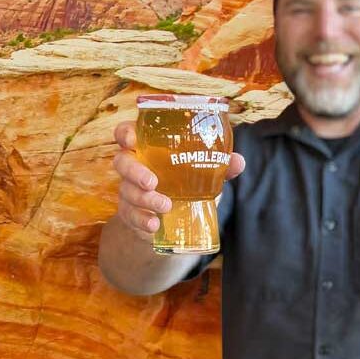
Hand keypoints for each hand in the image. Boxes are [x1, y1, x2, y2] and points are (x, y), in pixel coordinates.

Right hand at [112, 120, 245, 239]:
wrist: (175, 218)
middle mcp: (133, 167)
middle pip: (121, 162)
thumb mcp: (202, 173)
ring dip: (145, 199)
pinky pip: (130, 216)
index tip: (132, 140)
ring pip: (127, 191)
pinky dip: (142, 220)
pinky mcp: (130, 214)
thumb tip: (238, 161)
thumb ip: (219, 166)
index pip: (126, 133)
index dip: (125, 133)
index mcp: (147, 149)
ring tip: (166, 206)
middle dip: (134, 171)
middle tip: (152, 181)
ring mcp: (129, 191)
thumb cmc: (185, 183)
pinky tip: (155, 225)